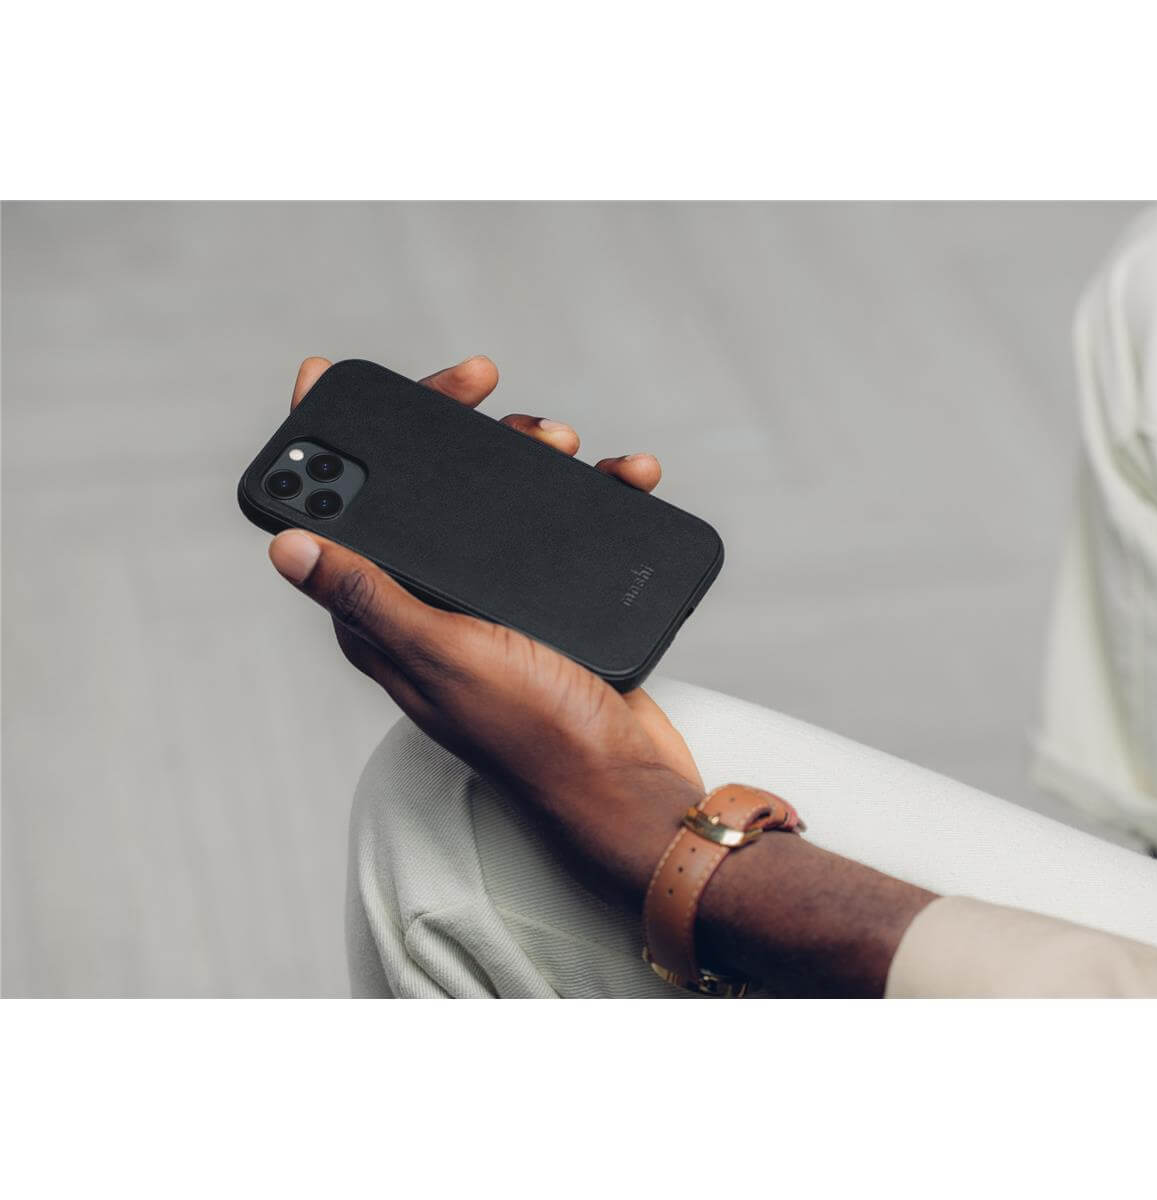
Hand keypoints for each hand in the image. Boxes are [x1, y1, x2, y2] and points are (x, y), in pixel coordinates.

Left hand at [271, 355, 703, 905]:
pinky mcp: (547, 602)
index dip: (330, 447)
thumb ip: (370, 600)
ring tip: (564, 440)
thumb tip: (286, 546)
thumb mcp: (445, 658)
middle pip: (421, 490)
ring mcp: (492, 600)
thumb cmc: (533, 734)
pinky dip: (589, 495)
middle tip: (479, 381)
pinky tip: (621, 477)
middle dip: (448, 429)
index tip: (331, 378)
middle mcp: (432, 603)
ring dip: (523, 454)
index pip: (341, 516)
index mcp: (387, 616)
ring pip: (493, 500)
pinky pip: (558, 529)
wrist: (623, 780)